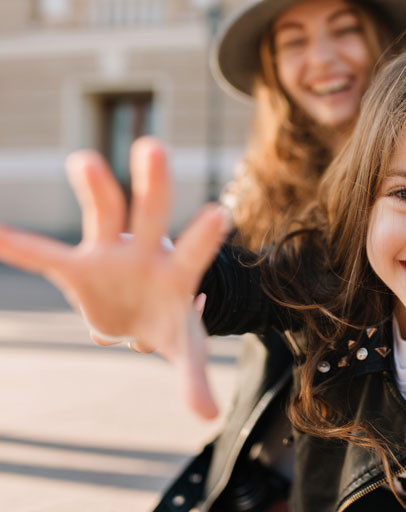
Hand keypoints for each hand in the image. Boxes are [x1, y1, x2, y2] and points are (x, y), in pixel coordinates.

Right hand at [0, 137, 229, 418]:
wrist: (145, 317)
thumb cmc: (172, 324)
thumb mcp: (186, 349)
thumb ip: (195, 376)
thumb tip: (210, 416)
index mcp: (180, 272)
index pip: (197, 252)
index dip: (206, 235)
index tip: (221, 211)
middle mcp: (147, 251)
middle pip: (151, 214)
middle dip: (153, 184)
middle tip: (154, 146)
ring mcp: (110, 252)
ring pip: (104, 212)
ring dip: (94, 186)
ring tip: (85, 159)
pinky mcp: (76, 267)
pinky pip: (42, 255)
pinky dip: (17, 245)